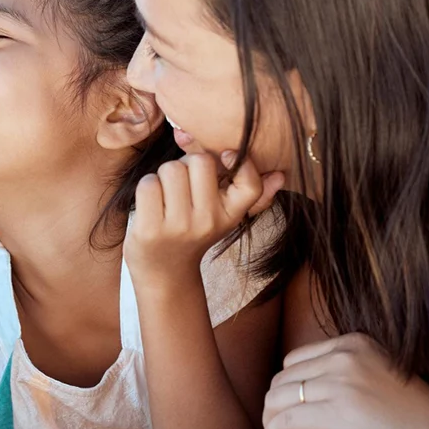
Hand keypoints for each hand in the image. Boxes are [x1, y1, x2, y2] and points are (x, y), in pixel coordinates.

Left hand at [125, 151, 283, 288]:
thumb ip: (248, 192)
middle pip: (199, 161)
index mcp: (230, 215)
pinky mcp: (151, 229)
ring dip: (163, 176)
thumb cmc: (194, 232)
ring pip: (171, 169)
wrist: (166, 272)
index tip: (225, 156)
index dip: (239, 162)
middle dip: (186, 164)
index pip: (249, 184)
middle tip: (183, 185)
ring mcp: (179, 226)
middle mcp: (208, 221)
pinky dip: (147, 187)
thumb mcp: (224, 215)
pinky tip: (151, 205)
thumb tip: (280, 176)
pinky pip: (148, 185)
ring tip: (166, 196)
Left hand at [262, 333, 428, 428]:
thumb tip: (295, 393)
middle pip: (283, 380)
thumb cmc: (413, 413)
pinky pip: (288, 421)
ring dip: (271, 424)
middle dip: (273, 409)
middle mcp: (344, 355)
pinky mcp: (342, 409)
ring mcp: (342, 380)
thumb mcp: (376, 373)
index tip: (284, 412)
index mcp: (353, 342)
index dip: (285, 391)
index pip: (295, 362)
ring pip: (279, 400)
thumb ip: (342, 372)